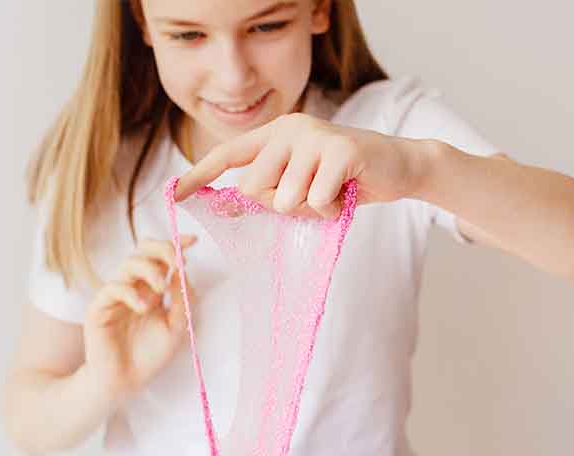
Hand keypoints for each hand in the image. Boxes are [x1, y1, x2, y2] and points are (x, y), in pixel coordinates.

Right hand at [82, 235, 196, 398]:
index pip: (161, 259)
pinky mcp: (100, 307)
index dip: (176, 245)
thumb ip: (182, 300)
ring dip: (149, 270)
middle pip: (143, 251)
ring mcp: (115, 295)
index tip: (193, 240)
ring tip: (160, 289)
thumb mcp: (177, 327)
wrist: (126, 381)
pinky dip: (131, 292)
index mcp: (152, 290)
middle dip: (162, 249)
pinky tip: (142, 308)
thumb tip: (183, 272)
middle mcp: (134, 287)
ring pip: (128, 263)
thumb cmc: (149, 356)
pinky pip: (113, 287)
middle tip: (177, 261)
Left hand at [173, 113, 432, 218]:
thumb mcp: (302, 187)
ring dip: (310, 210)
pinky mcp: (340, 150)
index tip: (173, 195)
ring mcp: (315, 136)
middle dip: (279, 206)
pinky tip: (348, 193)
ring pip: (285, 198)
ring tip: (332, 194)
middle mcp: (291, 128)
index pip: (228, 155)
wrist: (400, 167)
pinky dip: (332, 208)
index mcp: (276, 134)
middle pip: (254, 189)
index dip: (199, 175)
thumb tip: (229, 208)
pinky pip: (316, 200)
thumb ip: (270, 192)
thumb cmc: (345, 181)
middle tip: (310, 197)